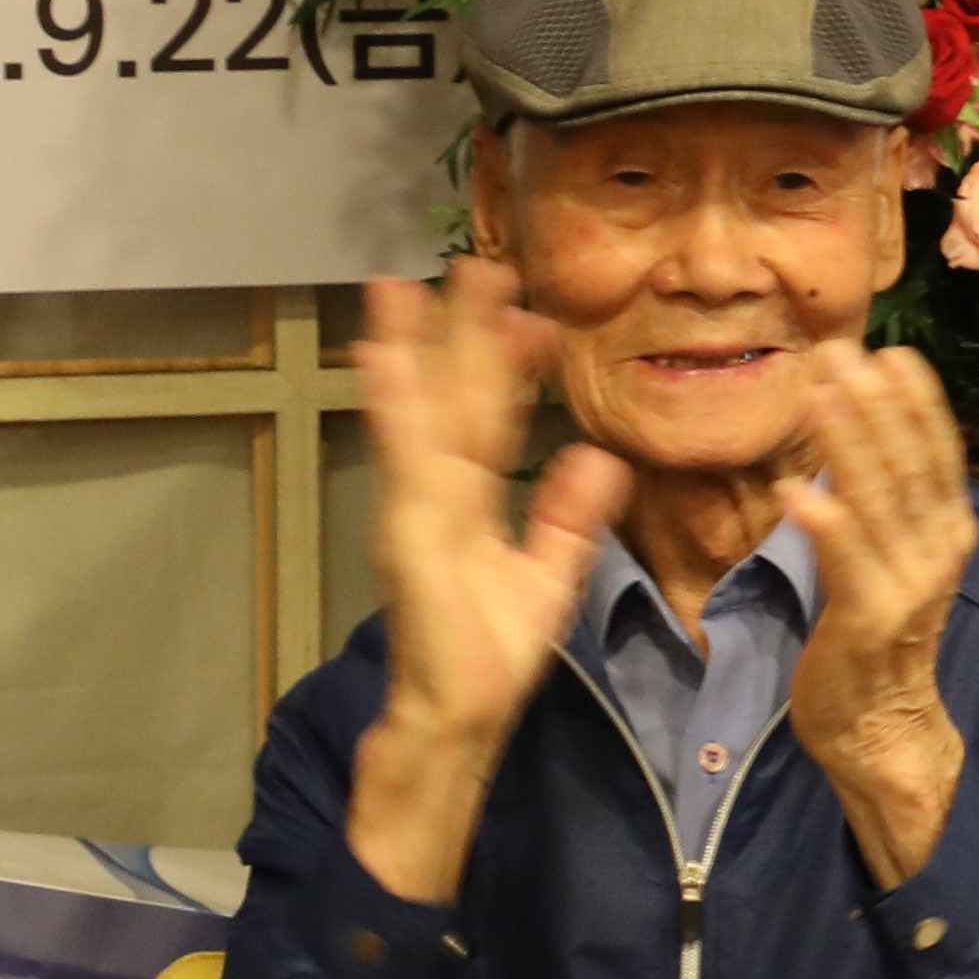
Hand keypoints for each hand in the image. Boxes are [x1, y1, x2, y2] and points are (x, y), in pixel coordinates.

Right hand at [344, 266, 631, 906]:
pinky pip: (402, 459)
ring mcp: (416, 507)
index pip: (494, 418)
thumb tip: (597, 456)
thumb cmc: (491, 653)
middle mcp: (438, 492)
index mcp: (474, 501)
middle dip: (461, 331)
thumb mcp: (549, 573)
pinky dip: (392, 408)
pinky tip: (381, 359)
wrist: (461, 715)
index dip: (510, 367)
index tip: (534, 317)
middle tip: (476, 262)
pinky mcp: (406, 530)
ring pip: (420, 412)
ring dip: (412, 347)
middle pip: (454, 397)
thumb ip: (568, 515)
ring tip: (402, 284)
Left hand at [777, 340, 978, 891]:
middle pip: (907, 463)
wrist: (883, 723)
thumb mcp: (892, 554)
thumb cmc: (877, 632)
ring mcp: (906, 585)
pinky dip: (823, 523)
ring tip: (819, 395)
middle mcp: (937, 550)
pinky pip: (844, 562)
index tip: (890, 349)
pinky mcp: (867, 619)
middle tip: (839, 351)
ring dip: (848, 444)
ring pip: (877, 501)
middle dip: (874, 403)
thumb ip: (885, 500)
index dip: (915, 400)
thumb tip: (858, 427)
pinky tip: (795, 490)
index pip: (936, 451)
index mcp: (947, 529)